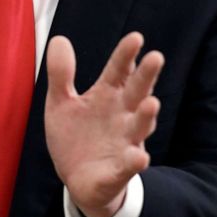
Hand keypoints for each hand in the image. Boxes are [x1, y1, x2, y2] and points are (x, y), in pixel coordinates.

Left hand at [44, 32, 163, 216]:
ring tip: (151, 103)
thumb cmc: (75, 135)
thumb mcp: (60, 102)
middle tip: (156, 57)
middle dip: (146, 76)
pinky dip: (135, 161)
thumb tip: (59, 39)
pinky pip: (129, 165)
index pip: (119, 70)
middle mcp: (122, 115)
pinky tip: (139, 157)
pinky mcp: (119, 169)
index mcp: (107, 95)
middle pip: (137, 92)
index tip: (136, 37)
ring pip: (139, 126)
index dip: (126, 55)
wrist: (77, 179)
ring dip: (146, 116)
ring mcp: (125, 141)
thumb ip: (61, 73)